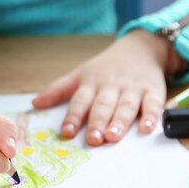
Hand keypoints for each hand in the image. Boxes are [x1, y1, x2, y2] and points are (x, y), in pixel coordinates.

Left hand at [33, 29, 185, 145]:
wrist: (140, 47)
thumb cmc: (106, 67)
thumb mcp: (81, 74)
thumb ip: (58, 90)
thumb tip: (35, 103)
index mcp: (92, 84)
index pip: (80, 101)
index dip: (73, 117)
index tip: (66, 132)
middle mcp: (111, 86)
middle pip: (103, 105)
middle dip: (98, 122)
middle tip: (93, 139)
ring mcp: (133, 89)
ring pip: (126, 106)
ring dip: (120, 122)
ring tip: (113, 136)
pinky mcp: (153, 90)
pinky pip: (153, 104)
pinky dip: (151, 116)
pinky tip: (147, 128)